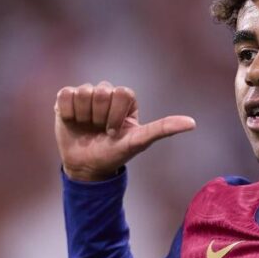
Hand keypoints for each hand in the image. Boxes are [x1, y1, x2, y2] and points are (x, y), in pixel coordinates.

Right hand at [54, 81, 195, 181]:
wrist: (87, 166)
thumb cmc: (116, 152)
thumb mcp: (140, 141)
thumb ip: (164, 128)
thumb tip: (193, 123)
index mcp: (126, 98)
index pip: (121, 93)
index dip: (116, 116)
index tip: (115, 132)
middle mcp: (107, 92)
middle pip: (101, 91)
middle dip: (99, 117)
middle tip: (100, 130)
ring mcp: (86, 94)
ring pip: (82, 93)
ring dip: (83, 117)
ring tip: (87, 127)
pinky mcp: (66, 98)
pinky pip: (65, 95)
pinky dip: (68, 113)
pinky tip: (74, 123)